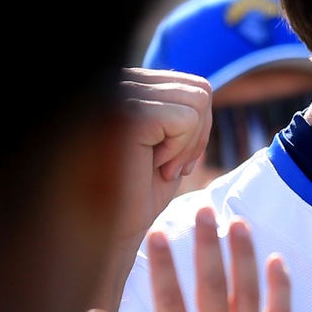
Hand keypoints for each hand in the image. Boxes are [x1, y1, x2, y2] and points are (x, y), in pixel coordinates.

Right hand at [85, 209, 290, 311]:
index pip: (168, 297)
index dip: (161, 263)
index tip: (157, 234)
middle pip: (211, 284)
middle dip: (206, 244)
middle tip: (204, 212)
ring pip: (247, 293)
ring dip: (243, 255)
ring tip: (238, 224)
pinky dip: (280, 288)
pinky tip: (277, 262)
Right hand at [116, 69, 214, 247]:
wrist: (109, 231)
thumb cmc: (135, 192)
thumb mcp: (162, 142)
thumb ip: (176, 109)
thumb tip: (202, 90)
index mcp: (128, 83)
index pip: (194, 86)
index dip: (198, 129)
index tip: (175, 162)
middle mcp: (119, 80)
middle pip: (200, 90)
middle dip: (197, 136)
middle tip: (170, 167)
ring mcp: (119, 93)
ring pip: (197, 102)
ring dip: (188, 145)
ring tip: (159, 167)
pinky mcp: (126, 113)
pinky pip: (186, 119)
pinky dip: (180, 150)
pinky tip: (154, 168)